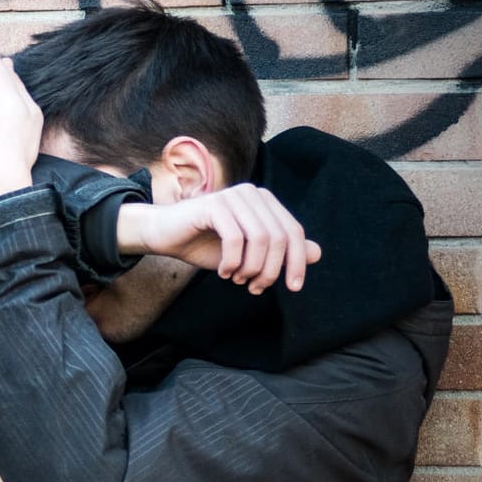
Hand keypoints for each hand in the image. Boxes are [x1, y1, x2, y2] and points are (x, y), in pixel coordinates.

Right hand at [118, 185, 322, 293]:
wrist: (164, 235)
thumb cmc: (204, 244)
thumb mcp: (247, 254)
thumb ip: (279, 251)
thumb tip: (316, 253)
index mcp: (265, 202)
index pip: (294, 232)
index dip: (297, 262)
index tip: (293, 288)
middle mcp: (253, 194)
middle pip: (279, 237)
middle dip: (271, 270)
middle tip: (255, 288)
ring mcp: (234, 196)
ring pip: (260, 239)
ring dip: (251, 268)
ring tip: (236, 280)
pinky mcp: (214, 205)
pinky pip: (235, 239)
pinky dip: (232, 262)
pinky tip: (222, 272)